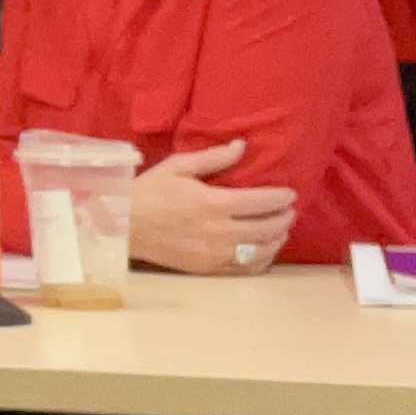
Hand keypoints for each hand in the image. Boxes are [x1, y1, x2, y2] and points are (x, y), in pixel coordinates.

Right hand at [129, 138, 296, 274]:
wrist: (125, 227)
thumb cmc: (149, 192)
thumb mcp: (177, 166)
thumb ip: (213, 158)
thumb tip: (242, 146)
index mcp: (214, 203)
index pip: (261, 202)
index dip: (281, 198)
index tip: (290, 193)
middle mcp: (220, 231)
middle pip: (267, 228)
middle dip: (284, 218)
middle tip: (289, 210)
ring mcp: (215, 253)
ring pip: (260, 251)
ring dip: (277, 240)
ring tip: (282, 230)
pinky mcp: (208, 268)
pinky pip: (244, 268)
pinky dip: (261, 261)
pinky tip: (265, 252)